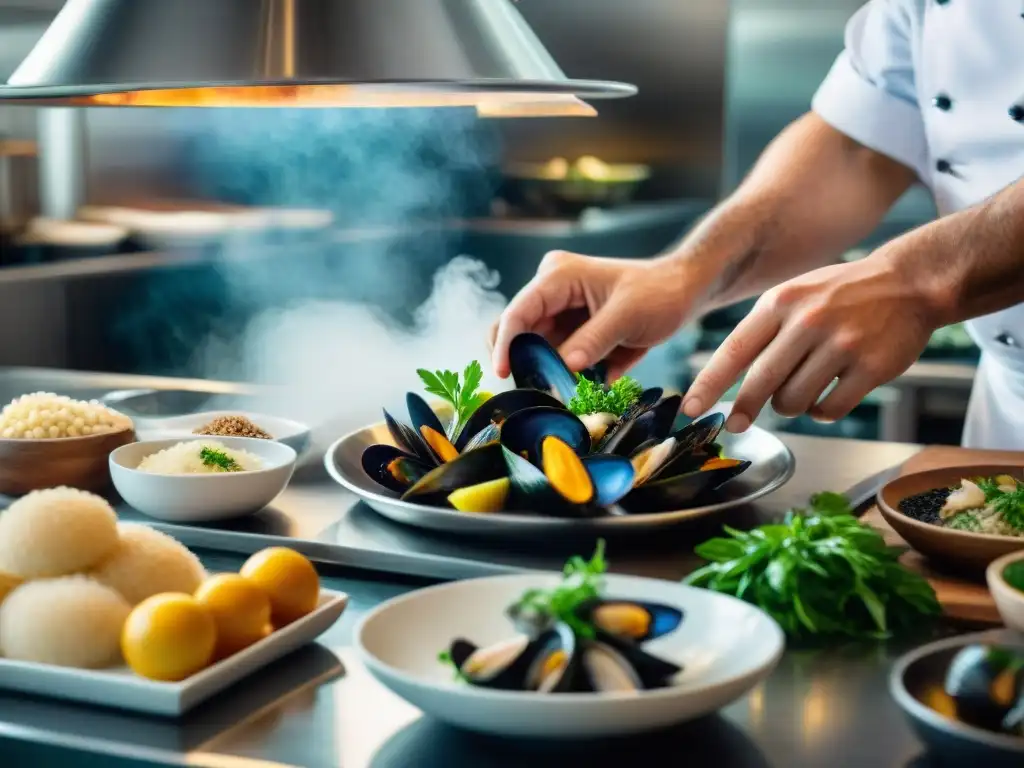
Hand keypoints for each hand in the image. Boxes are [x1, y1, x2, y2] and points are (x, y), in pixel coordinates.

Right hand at [489, 250, 692, 380]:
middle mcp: (551, 292)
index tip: (502, 374)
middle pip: (516, 330)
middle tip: (530, 391)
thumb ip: (594, 340)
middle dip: (519, 361)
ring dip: (541, 372)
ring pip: (533, 348)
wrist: (683, 291)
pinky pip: (554, 357)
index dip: (505, 344)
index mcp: (558, 277)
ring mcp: (559, 311)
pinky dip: (560, 374)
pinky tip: (579, 387)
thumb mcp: (628, 316)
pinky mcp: (570, 331)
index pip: (518, 312)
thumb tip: (565, 366)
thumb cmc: (659, 294)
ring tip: (558, 395)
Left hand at [682, 250, 940, 431]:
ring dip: (791, 406)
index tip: (690, 409)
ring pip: (794, 401)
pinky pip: (829, 410)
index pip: (734, 350)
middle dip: (743, 408)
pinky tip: (830, 395)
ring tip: (804, 389)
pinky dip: (822, 412)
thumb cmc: (840, 294)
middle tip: (734, 424)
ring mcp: (841, 344)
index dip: (709, 384)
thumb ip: (762, 332)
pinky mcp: (871, 367)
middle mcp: (807, 321)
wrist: (909, 282)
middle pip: (761, 382)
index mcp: (781, 302)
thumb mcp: (794, 295)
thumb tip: (725, 382)